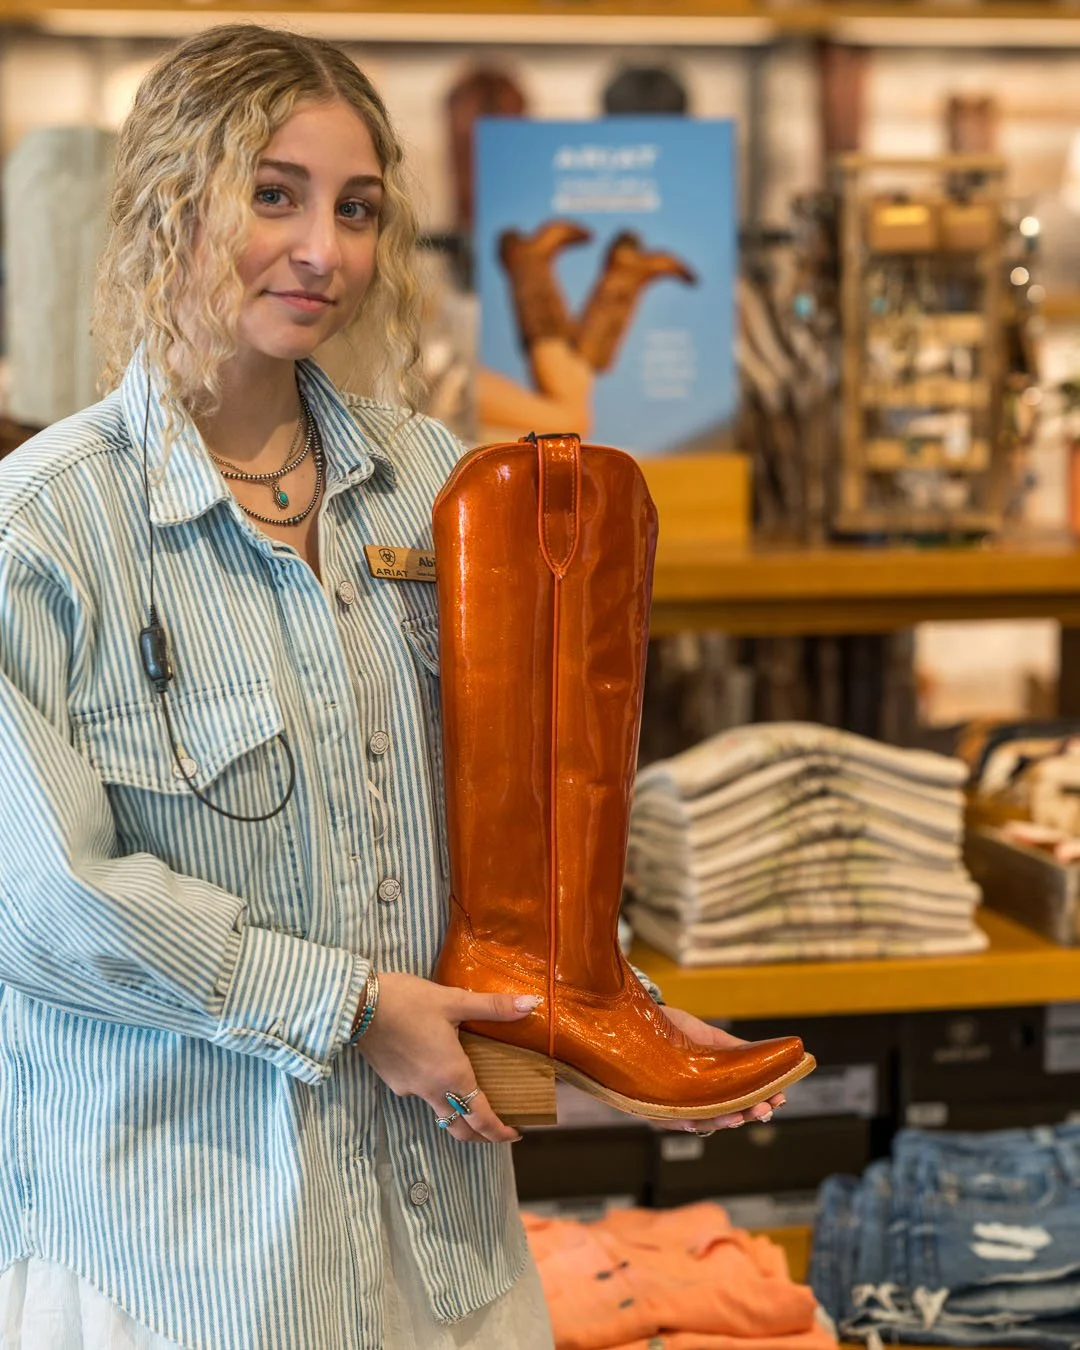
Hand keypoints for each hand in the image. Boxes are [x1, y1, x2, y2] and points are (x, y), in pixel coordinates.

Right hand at [354, 972, 538, 1144]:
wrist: (356, 1005)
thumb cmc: (408, 1001)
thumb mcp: (453, 1000)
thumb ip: (493, 1007)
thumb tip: (532, 1004)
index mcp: (451, 1076)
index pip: (480, 1119)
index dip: (500, 1132)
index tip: (515, 1134)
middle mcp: (431, 1091)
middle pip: (460, 1128)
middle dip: (481, 1134)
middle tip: (498, 1128)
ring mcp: (409, 1089)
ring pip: (439, 1114)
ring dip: (459, 1115)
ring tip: (473, 1098)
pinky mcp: (393, 1082)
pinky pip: (421, 1096)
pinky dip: (437, 1094)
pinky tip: (440, 1071)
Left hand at [655, 1005, 786, 1133]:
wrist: (637, 1014)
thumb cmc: (670, 1026)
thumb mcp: (708, 1036)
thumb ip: (735, 1050)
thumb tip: (770, 1055)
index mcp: (706, 1087)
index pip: (736, 1102)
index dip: (757, 1102)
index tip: (779, 1098)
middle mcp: (690, 1101)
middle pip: (722, 1116)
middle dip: (746, 1114)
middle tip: (765, 1108)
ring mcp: (671, 1106)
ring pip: (701, 1122)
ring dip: (723, 1121)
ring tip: (742, 1115)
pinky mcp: (650, 1105)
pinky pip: (669, 1120)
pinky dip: (686, 1121)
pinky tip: (699, 1120)